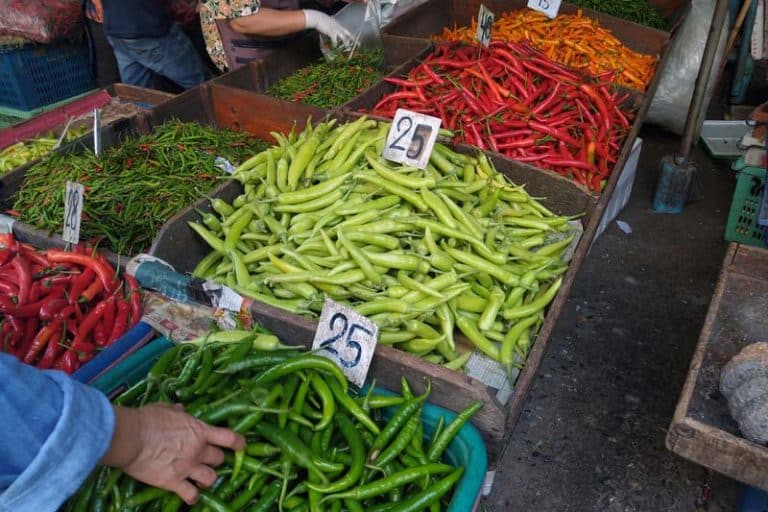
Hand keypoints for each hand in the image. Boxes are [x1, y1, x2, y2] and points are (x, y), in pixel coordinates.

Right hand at [101, 403, 244, 504]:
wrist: (131, 437)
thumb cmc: (148, 418)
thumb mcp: (166, 409)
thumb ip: (177, 411)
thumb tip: (181, 409)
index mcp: (199, 431)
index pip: (228, 438)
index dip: (238, 443)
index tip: (241, 446)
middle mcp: (198, 450)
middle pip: (219, 459)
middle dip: (215, 460)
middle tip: (207, 460)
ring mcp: (188, 467)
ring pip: (211, 479)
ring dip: (208, 479)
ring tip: (201, 479)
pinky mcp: (173, 482)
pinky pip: (191, 495)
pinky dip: (192, 498)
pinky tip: (191, 498)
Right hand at [303, 9, 353, 47]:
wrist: (318, 18)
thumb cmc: (322, 21)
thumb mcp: (329, 24)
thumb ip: (332, 29)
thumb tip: (332, 34)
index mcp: (339, 25)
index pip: (347, 31)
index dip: (352, 36)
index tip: (356, 40)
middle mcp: (339, 27)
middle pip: (348, 34)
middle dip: (354, 39)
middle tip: (358, 44)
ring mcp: (336, 30)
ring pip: (343, 37)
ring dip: (346, 43)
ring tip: (348, 48)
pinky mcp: (331, 32)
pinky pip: (335, 40)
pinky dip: (335, 44)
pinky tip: (334, 47)